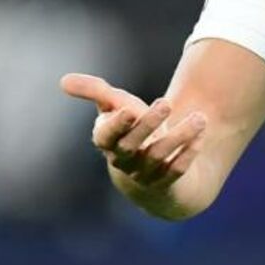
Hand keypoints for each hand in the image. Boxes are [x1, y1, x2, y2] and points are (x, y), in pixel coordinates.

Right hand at [61, 73, 207, 189]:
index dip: (116, 124)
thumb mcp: (116, 107)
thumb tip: (63, 80)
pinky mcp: (166, 184)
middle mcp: (123, 161)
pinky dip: (189, 153)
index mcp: (108, 142)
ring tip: (199, 117)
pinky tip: (201, 135)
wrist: (152, 170)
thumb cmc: (131, 130)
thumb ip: (95, 92)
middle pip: (131, 146)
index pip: (105, 137)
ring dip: (179, 136)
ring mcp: (145, 175)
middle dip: (148, 124)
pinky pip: (176, 171)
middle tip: (166, 102)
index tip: (129, 108)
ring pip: (158, 158)